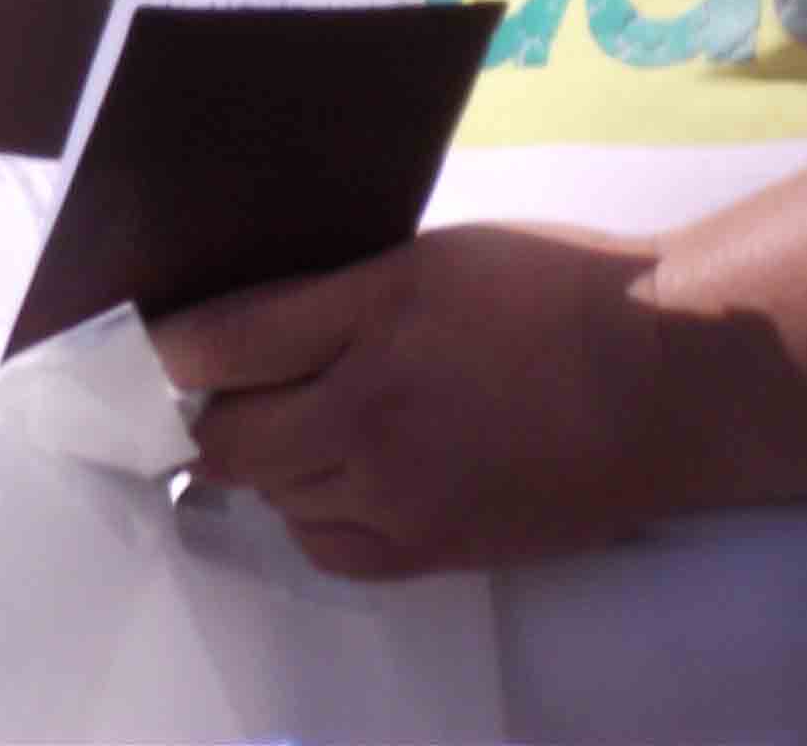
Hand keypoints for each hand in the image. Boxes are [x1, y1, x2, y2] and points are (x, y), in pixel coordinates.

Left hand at [151, 223, 669, 579]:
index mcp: (374, 314)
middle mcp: (371, 412)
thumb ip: (339, 290)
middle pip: (231, 437)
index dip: (163, 350)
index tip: (139, 347)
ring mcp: (400, 493)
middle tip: (210, 394)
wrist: (667, 379)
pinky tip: (328, 483)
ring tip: (278, 431)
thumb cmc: (557, 288)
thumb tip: (251, 320)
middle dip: (206, 415)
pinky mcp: (434, 550)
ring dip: (261, 463)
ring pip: (273, 495)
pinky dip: (309, 516)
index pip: (225, 343)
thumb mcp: (434, 255)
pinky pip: (328, 548)